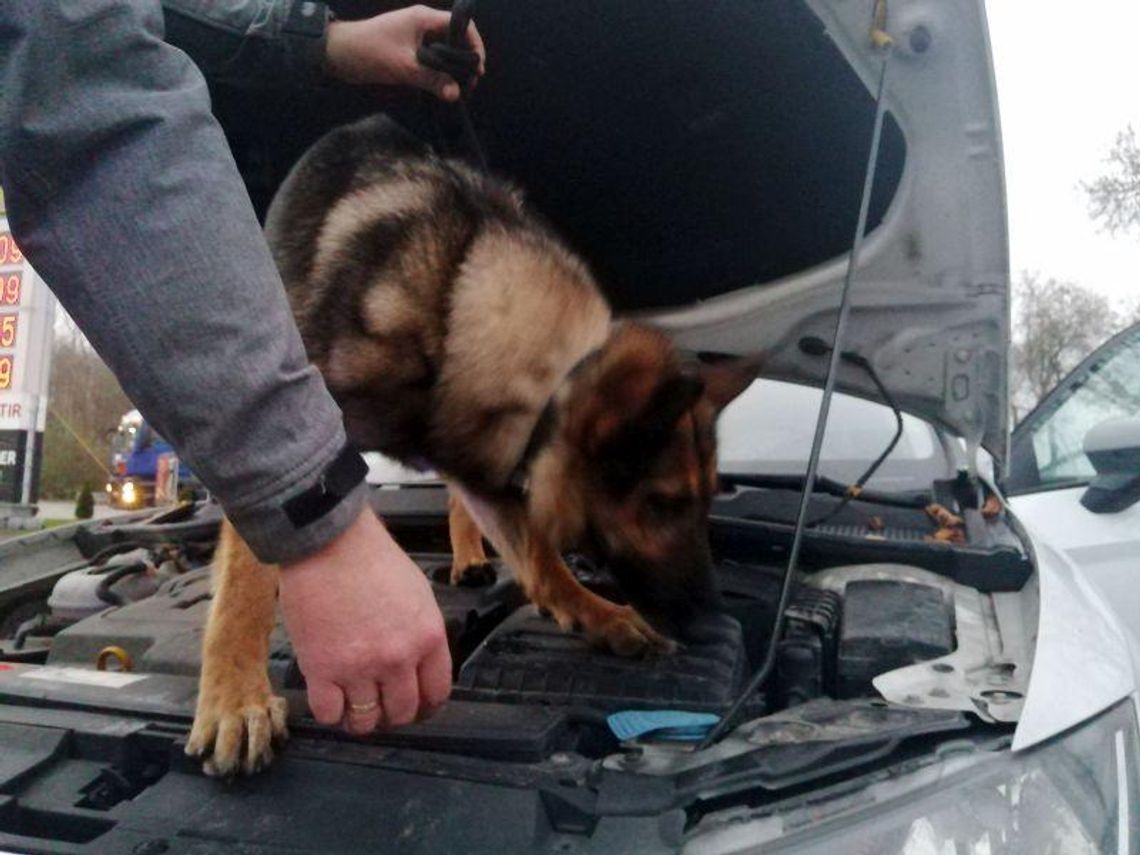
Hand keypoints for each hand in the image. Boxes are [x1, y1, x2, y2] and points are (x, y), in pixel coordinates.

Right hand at [278, 506, 450, 734]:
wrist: (329, 543)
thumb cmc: (371, 559)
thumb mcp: (418, 594)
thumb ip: (422, 633)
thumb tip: (420, 663)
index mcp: (428, 637)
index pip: (437, 692)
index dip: (426, 706)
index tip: (417, 708)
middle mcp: (399, 658)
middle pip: (402, 712)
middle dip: (393, 714)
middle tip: (381, 706)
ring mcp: (360, 668)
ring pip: (366, 721)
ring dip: (361, 718)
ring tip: (354, 705)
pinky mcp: (322, 670)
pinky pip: (329, 713)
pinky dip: (330, 711)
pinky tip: (330, 697)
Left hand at [325, 5, 485, 100]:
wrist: (337, 53)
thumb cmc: (369, 52)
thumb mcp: (404, 68)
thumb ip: (432, 80)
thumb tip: (456, 95)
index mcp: (424, 18)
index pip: (461, 25)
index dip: (474, 45)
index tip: (477, 69)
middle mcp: (422, 23)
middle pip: (456, 37)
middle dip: (465, 60)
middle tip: (469, 84)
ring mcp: (415, 35)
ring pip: (444, 49)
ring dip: (453, 68)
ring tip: (458, 89)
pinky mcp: (408, 48)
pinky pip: (432, 57)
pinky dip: (439, 70)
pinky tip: (442, 86)